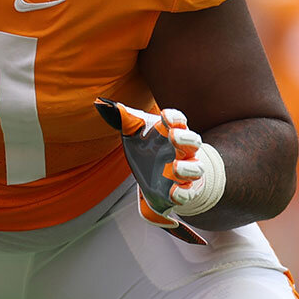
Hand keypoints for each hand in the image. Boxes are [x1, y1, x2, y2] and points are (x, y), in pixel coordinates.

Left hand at [94, 100, 224, 242]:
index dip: (174, 117)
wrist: (154, 173)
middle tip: (174, 136)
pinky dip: (183, 193)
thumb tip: (102, 105)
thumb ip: (123, 119)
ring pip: (196, 168)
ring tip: (176, 167)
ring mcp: (184, 171)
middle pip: (193, 142)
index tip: (164, 116)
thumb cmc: (147, 145)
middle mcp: (182, 150)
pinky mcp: (182, 190)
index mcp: (172, 131)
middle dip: (185, 139)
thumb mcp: (134, 132)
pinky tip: (173, 192)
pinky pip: (188, 193)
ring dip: (188, 168)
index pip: (178, 121)